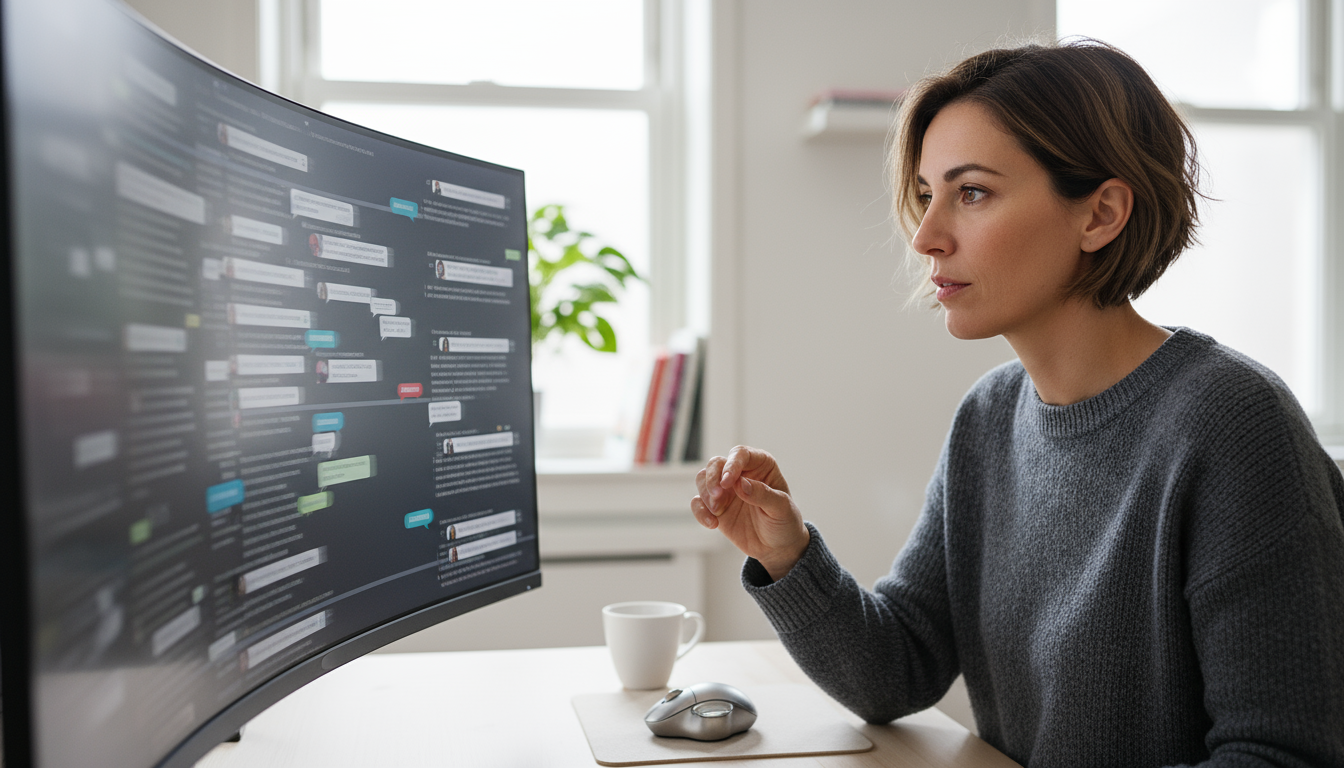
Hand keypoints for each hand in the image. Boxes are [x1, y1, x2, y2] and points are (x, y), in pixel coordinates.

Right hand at [691, 446, 809, 580]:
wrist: (777, 547)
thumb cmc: (785, 522)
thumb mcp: (781, 508)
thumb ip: (762, 494)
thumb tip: (740, 483)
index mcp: (761, 465)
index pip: (741, 454)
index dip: (732, 464)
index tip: (728, 482)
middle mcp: (741, 473)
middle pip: (716, 463)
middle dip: (712, 478)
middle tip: (717, 497)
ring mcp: (726, 490)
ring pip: (703, 479)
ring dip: (705, 494)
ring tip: (717, 512)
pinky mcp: (716, 507)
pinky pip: (698, 502)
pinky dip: (700, 512)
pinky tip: (712, 524)